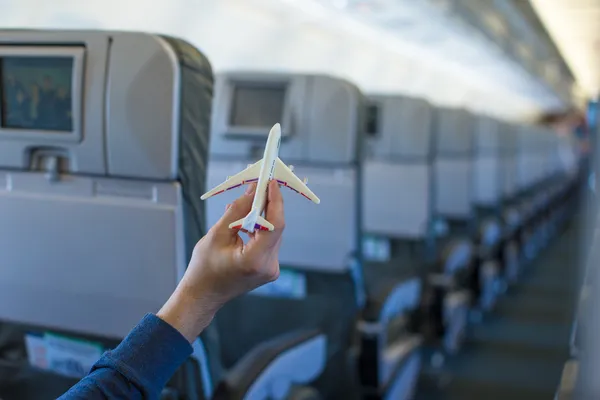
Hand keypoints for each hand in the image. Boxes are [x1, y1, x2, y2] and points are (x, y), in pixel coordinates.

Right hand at [157, 181, 284, 341]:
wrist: (202, 296)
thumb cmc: (204, 268)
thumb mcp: (217, 234)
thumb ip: (238, 210)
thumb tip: (253, 190)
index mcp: (256, 259)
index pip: (275, 224)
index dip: (275, 201)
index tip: (271, 183)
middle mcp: (269, 266)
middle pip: (275, 228)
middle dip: (267, 206)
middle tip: (258, 186)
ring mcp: (271, 270)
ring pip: (272, 234)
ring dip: (260, 217)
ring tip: (243, 205)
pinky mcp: (268, 269)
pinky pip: (267, 242)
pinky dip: (258, 230)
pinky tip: (243, 222)